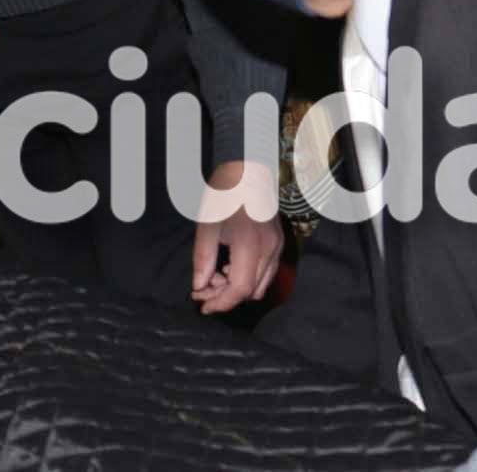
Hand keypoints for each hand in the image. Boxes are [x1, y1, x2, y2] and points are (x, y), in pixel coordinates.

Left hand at [190, 160, 284, 313]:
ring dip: (237, 288)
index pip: (240, 289)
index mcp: (250, 245)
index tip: (203, 306)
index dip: (221, 303)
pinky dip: (248, 277)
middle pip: (250, 291)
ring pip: (260, 285)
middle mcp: (269, 249)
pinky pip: (266, 272)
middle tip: (203, 290)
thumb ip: (203, 260)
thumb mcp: (206, 226)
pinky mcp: (278, 243)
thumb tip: (199, 287)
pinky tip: (230, 265)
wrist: (248, 170)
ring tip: (216, 276)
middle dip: (225, 296)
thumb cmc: (225, 194)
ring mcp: (276, 246)